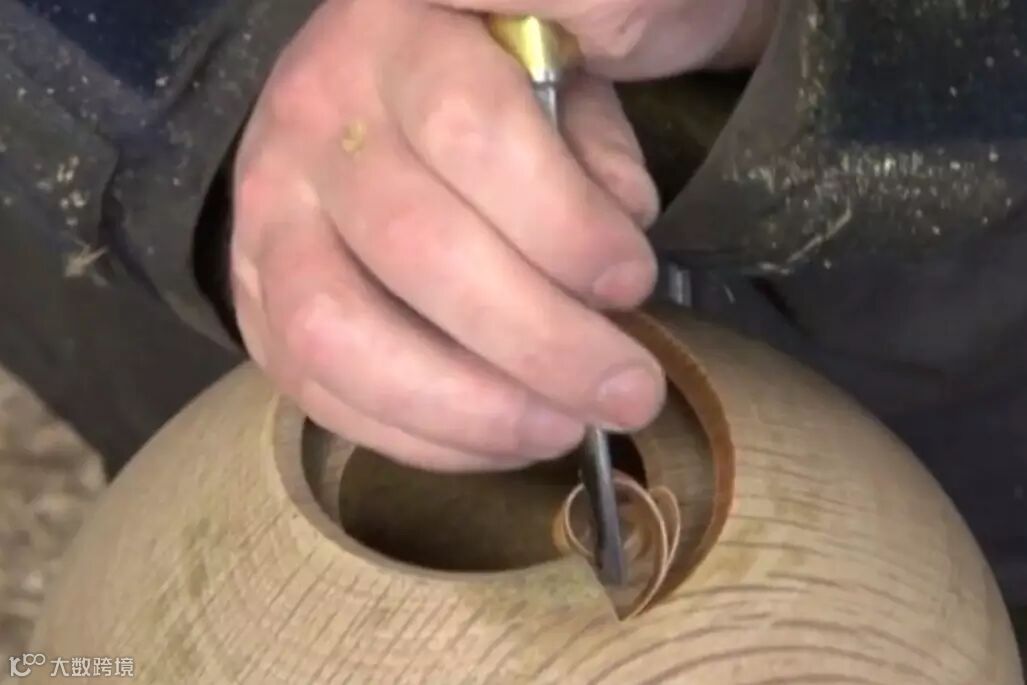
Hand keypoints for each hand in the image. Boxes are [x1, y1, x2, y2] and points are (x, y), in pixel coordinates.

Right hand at [230, 0, 768, 472]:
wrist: (383, 82)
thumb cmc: (501, 74)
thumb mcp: (571, 58)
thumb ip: (596, 134)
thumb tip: (611, 246)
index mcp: (399, 35)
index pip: (472, 132)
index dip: (563, 226)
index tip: (633, 282)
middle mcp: (313, 119)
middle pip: (413, 247)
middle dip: (538, 341)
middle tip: (625, 391)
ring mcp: (264, 213)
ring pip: (337, 331)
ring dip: (465, 406)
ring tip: (558, 429)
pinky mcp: (250, 294)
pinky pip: (312, 386)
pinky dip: (411, 436)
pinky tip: (493, 441)